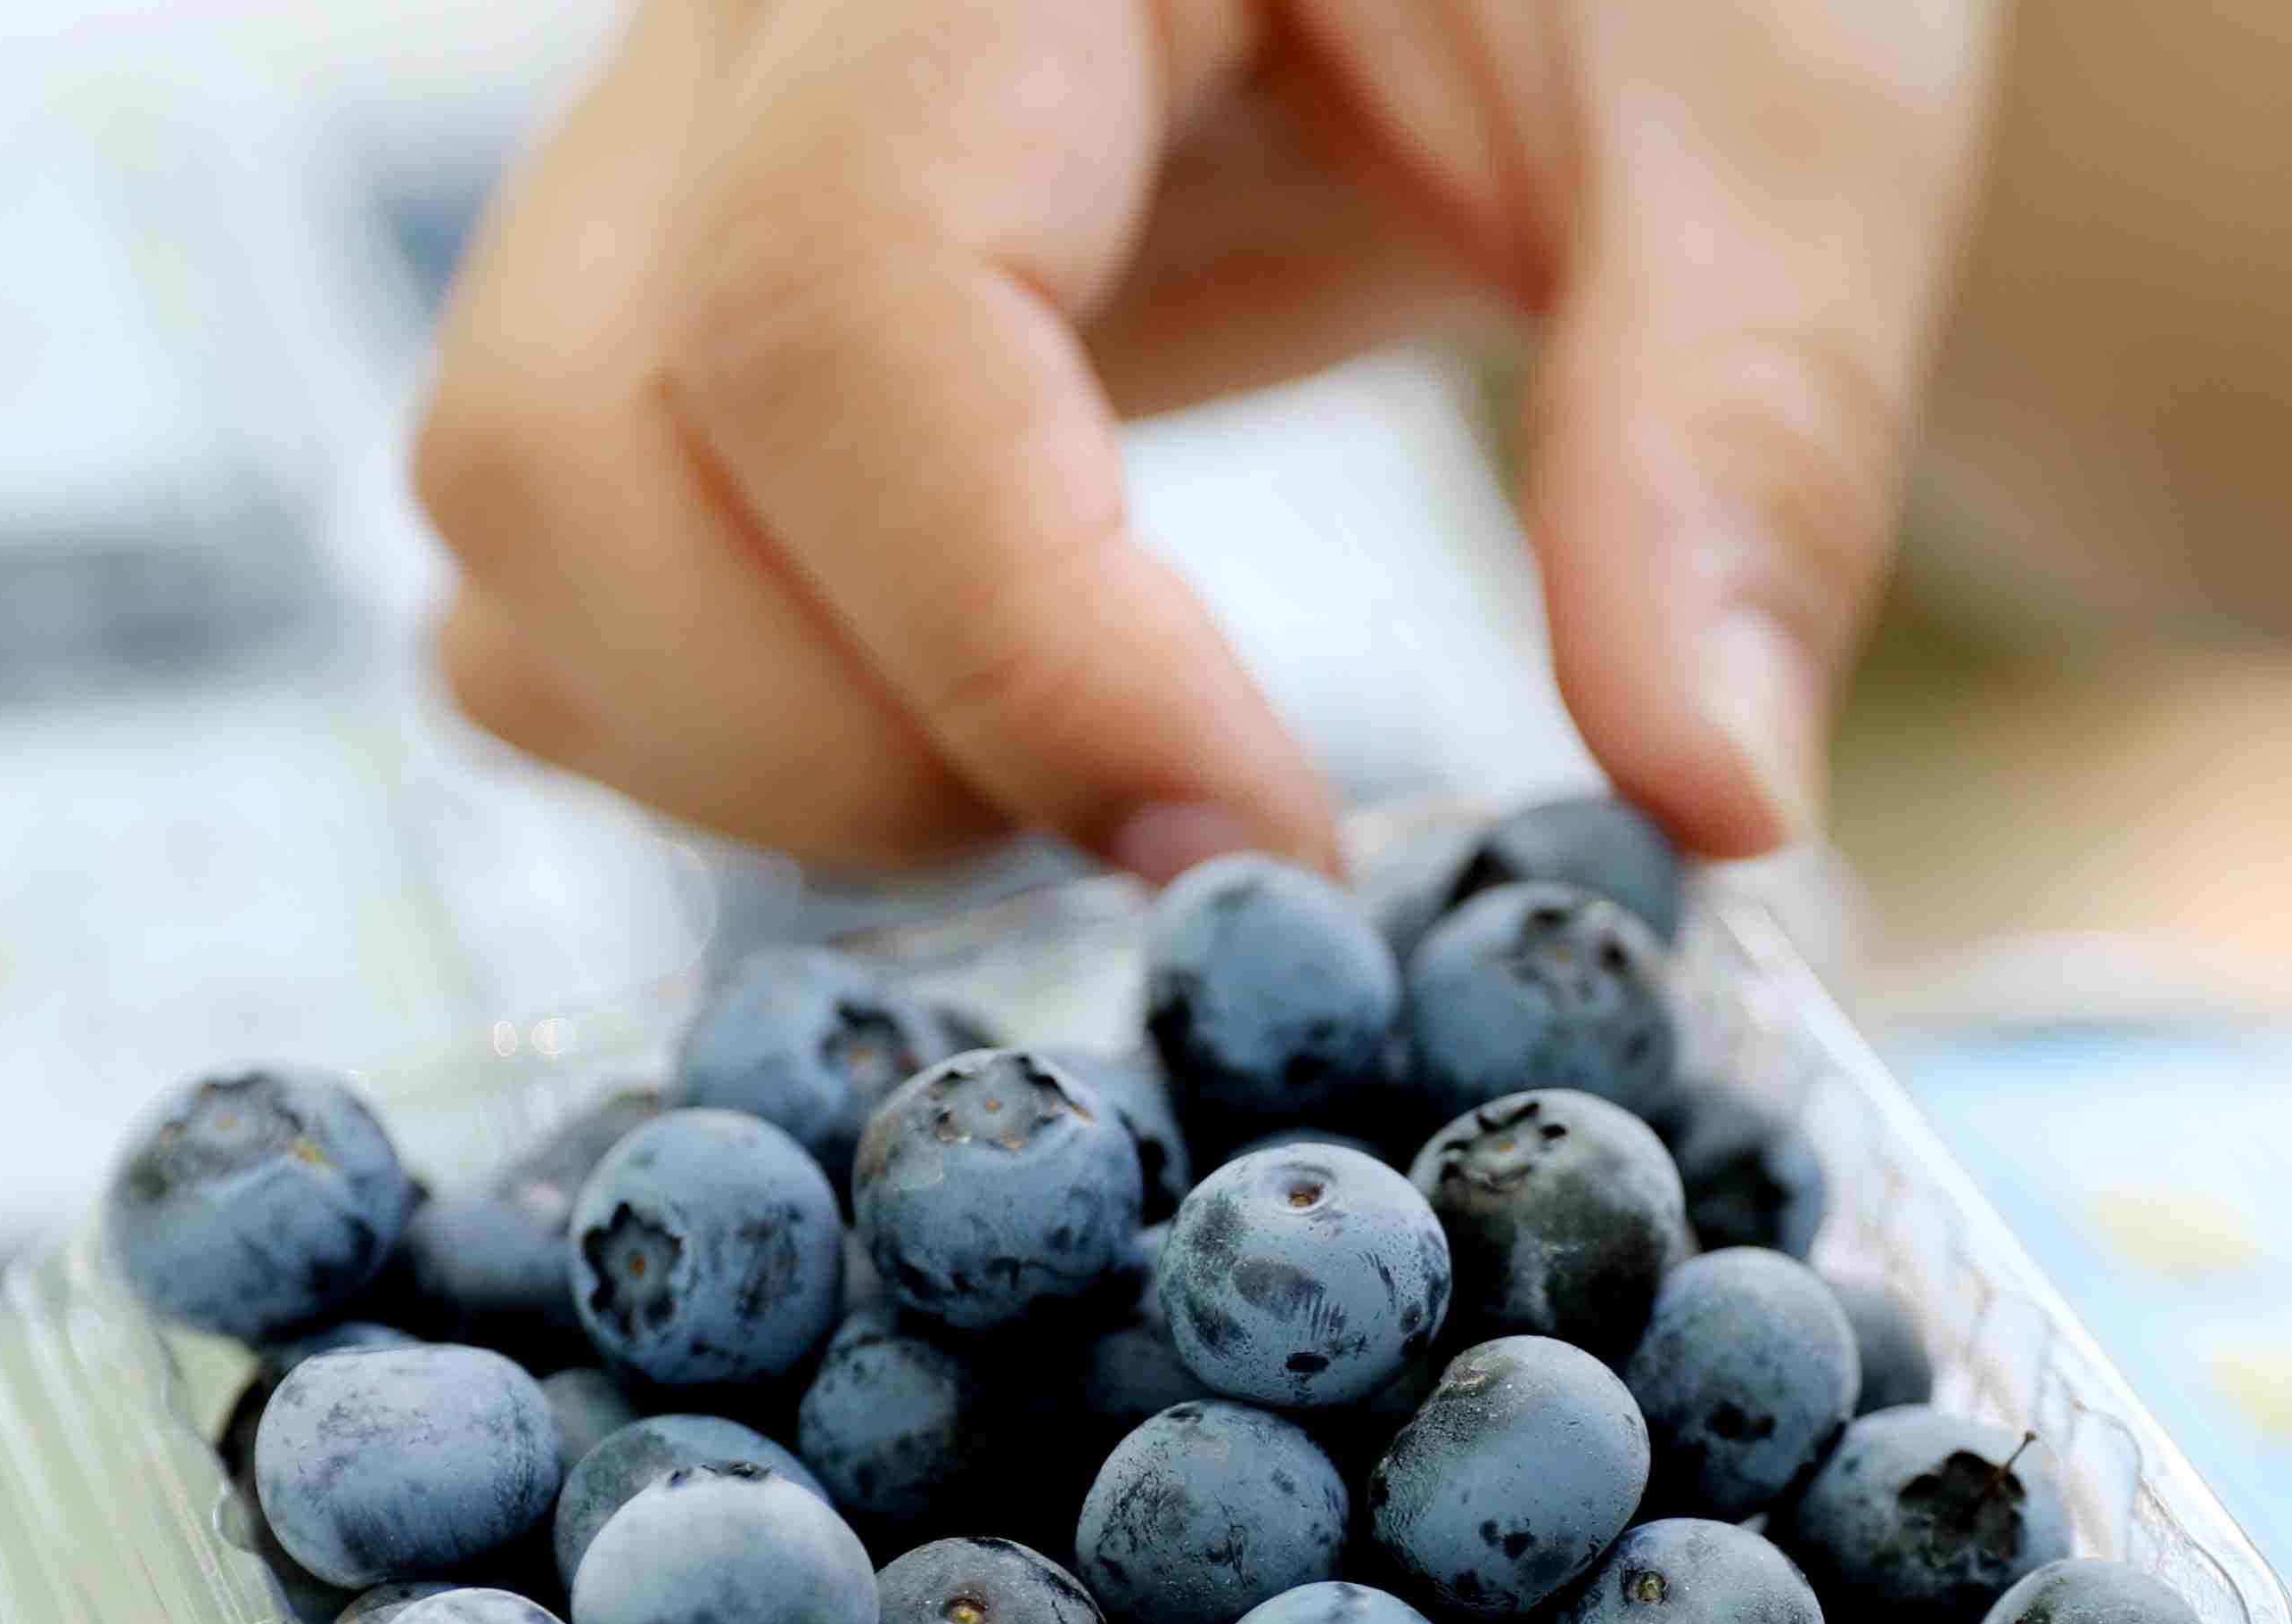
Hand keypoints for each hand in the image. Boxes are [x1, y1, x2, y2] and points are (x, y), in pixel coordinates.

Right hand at [415, 0, 1999, 879]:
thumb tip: (1708, 801)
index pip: (833, 303)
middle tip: (1177, 828)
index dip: (1016, 649)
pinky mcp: (676, 261)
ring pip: (511, 524)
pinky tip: (977, 705)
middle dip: (851, 753)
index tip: (1263, 851)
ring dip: (765, 757)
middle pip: (560, 450)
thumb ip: (1744, 430)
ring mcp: (667, 125)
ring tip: (1081, 762)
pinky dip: (720, 713)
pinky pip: (546, 553)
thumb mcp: (1781, 105)